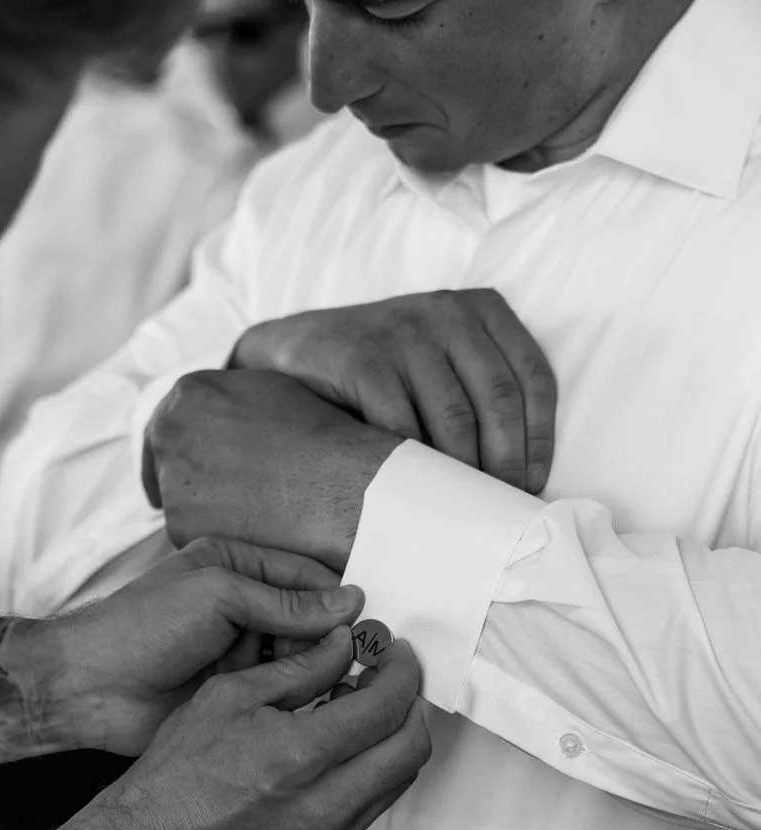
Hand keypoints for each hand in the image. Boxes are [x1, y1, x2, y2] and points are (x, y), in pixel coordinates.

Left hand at [0, 536, 362, 764]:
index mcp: (238, 567)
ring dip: (318, 672)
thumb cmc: (139, 628)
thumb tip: (346, 603)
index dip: (340, 599)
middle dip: (330, 640)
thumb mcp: (217, 596)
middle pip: (312, 620)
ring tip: (334, 687)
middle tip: (352, 663)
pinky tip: (315, 708)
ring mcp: (241, 652)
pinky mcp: (236, 693)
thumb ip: (284, 601)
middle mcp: (244, 607)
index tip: (371, 623)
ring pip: (302, 660)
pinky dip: (300, 699)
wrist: (89, 689)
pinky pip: (282, 693)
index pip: (309, 576)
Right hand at [48, 630, 429, 829]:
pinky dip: (375, 767)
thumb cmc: (177, 774)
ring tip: (361, 707)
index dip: (401, 671)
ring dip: (395, 736)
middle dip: (411, 702)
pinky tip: (342, 745)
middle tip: (390, 676)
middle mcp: (325, 803)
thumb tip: (344, 645)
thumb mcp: (230, 696)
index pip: (387, 707)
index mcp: (301, 756)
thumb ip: (299, 668)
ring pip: (399, 779)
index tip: (395, 653)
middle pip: (411, 746)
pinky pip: (374, 804)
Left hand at [142, 369, 398, 568]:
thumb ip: (230, 400)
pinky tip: (254, 534)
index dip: (181, 445)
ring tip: (254, 516)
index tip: (189, 463)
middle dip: (188, 479)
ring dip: (205, 512)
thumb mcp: (271, 391)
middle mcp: (169, 432)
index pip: (168, 421)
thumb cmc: (320, 438)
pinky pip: (193, 537)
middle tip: (215, 498)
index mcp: (189, 393)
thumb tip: (221, 414)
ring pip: (179, 503)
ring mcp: (172, 482)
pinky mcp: (181, 527)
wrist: (341, 485)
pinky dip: (218, 539)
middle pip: (165, 462)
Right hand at [232, 288, 556, 489]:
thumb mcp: (445, 357)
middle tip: (501, 506)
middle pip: (498, 401)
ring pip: (454, 418)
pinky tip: (420, 492)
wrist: (303, 350)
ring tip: (465, 507)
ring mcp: (405, 332)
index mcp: (483, 309)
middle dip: (506, 463)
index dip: (540, 438)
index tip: (533, 483)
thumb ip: (483, 389)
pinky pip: (403, 425)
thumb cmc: (389, 367)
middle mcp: (448, 312)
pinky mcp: (364, 358)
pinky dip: (415, 466)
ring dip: (464, 473)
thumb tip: (524, 472)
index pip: (532, 377)